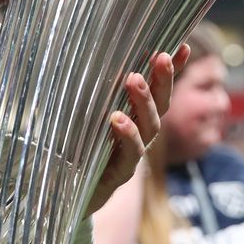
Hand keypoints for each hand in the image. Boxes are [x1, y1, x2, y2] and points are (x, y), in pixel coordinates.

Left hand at [87, 44, 190, 215]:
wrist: (60, 197)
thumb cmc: (70, 151)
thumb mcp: (78, 117)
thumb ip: (85, 94)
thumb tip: (78, 54)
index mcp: (132, 119)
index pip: (156, 91)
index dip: (171, 72)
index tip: (183, 46)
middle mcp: (137, 136)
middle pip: (159, 106)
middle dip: (164, 81)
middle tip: (161, 56)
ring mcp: (130, 156)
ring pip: (148, 128)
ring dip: (144, 102)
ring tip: (135, 79)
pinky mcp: (118, 175)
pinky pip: (129, 154)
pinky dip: (126, 135)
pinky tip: (118, 119)